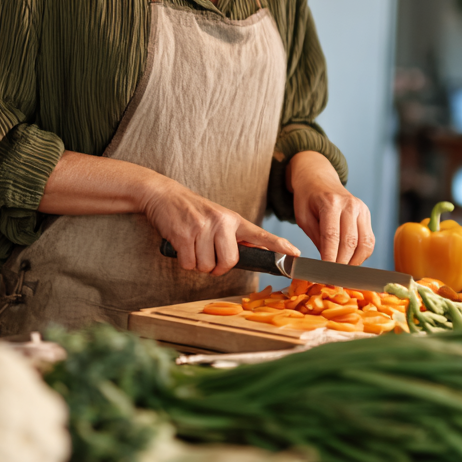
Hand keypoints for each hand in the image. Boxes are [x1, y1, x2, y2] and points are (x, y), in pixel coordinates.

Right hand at [140, 175, 298, 275]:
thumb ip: (236, 236)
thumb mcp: (219, 218)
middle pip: (229, 262)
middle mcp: (221, 222)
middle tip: (207, 254)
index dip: (279, 246)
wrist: (165, 196)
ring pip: (207, 266)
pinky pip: (190, 264)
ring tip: (192, 245)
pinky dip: (185, 262)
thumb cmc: (193, 212)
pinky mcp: (184, 235)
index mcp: (233, 219)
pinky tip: (182, 246)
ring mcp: (203, 227)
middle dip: (216, 266)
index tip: (296, 255)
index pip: (260, 235)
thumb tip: (254, 255)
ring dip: (198, 264)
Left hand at [287, 151, 373, 264]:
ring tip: (342, 272)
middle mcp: (350, 205)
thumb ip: (316, 238)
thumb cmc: (307, 199)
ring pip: (364, 243)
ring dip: (354, 262)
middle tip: (333, 278)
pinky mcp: (367, 214)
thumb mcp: (303, 217)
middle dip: (342, 263)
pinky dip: (362, 255)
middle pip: (350, 242)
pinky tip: (351, 261)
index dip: (329, 258)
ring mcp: (362, 209)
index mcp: (330, 203)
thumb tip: (327, 263)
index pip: (332, 236)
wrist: (319, 179)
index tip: (325, 273)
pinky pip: (369, 240)